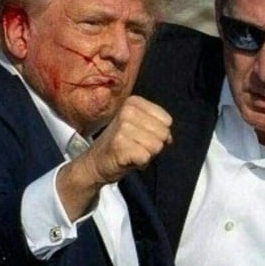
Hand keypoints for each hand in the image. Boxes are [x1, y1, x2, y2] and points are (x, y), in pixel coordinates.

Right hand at [57, 96, 171, 220]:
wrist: (95, 162)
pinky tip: (128, 159)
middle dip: (154, 145)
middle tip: (137, 146)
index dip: (159, 133)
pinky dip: (140, 163)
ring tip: (132, 152)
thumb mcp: (139, 127)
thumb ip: (158, 127)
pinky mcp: (119, 146)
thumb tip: (169, 138)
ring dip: (147, 154)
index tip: (142, 136)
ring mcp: (122, 128)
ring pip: (156, 146)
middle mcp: (127, 111)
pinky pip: (146, 157)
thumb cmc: (120, 145)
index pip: (166, 120)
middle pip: (163, 133)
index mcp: (133, 103)